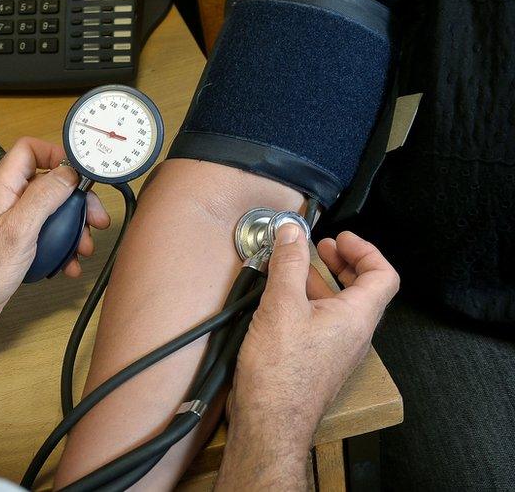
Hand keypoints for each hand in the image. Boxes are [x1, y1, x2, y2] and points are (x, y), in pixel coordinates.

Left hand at [0, 137, 109, 329]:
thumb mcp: (19, 229)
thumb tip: (68, 173)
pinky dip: (59, 246)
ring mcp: (8, 220)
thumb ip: (44, 196)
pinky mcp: (13, 242)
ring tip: (84, 249)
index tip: (81, 175)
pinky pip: (42, 235)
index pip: (29, 150)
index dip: (57, 155)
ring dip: (71, 228)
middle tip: (95, 220)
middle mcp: (4, 198)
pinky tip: (68, 264)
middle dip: (75, 201)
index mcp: (1, 186)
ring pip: (48, 212)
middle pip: (47, 183)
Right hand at [227, 226, 399, 454]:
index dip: (365, 250)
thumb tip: (291, 233)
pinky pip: (323, 324)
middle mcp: (354, 335)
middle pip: (364, 290)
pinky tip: (282, 302)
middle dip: (343, 263)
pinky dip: (309, 303)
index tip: (339, 238)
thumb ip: (289, 264)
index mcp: (357, 317)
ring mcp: (337, 351)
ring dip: (322, 282)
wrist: (270, 422)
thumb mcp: (281, 305)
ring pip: (341, 307)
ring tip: (294, 270)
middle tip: (321, 248)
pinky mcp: (318, 362)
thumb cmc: (281, 372)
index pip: (383, 275)